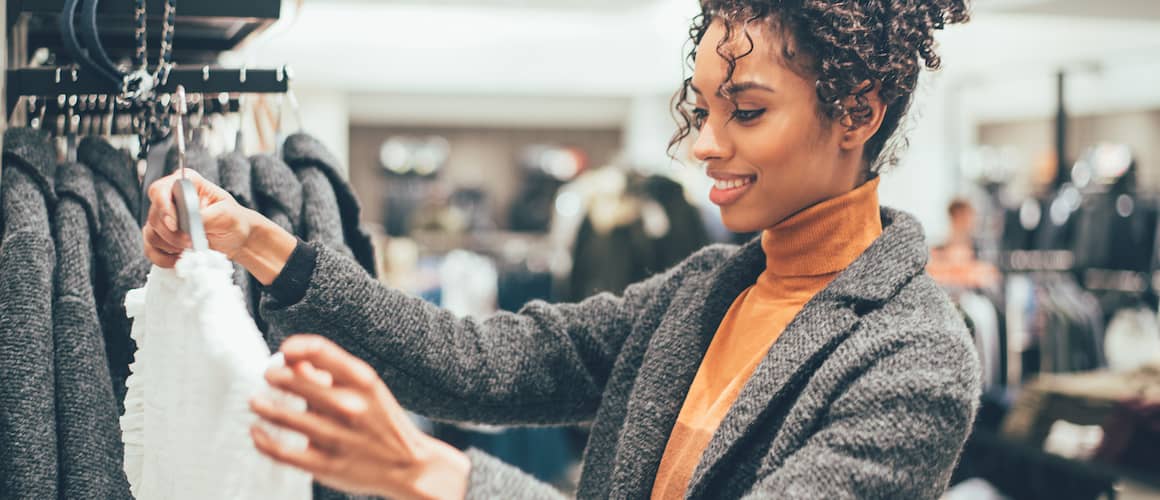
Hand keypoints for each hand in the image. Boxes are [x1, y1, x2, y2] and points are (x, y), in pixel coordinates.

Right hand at [143, 169, 253, 266]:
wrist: (236, 238)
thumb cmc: (233, 220)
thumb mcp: (226, 215)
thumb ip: (205, 217)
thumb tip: (189, 224)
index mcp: (187, 184)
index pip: (161, 190)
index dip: (164, 208)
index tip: (175, 225)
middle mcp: (171, 198)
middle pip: (154, 215)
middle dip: (172, 234)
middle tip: (191, 242)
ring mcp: (163, 218)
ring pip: (151, 233)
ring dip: (170, 246)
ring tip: (191, 249)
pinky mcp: (161, 237)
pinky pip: (150, 249)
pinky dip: (163, 257)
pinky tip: (179, 259)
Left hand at [250, 335, 469, 499]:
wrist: (410, 466)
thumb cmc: (382, 421)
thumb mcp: (366, 389)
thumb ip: (331, 372)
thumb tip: (291, 360)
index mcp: (363, 381)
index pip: (320, 350)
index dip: (294, 346)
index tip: (284, 350)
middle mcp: (350, 406)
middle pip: (295, 380)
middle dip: (274, 375)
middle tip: (269, 376)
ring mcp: (337, 437)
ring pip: (284, 415)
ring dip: (263, 405)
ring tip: (256, 402)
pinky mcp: (326, 465)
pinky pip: (282, 451)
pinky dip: (263, 439)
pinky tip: (257, 431)